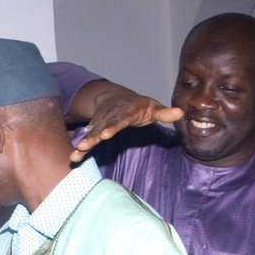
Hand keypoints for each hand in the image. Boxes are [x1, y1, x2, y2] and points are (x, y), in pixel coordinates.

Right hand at [67, 79, 183, 158]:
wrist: (114, 96)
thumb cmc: (138, 105)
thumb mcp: (152, 107)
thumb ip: (164, 112)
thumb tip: (181, 112)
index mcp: (126, 111)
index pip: (120, 119)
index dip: (113, 126)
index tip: (106, 134)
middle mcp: (110, 117)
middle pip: (101, 127)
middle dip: (93, 136)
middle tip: (86, 144)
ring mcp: (100, 123)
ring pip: (91, 134)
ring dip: (84, 143)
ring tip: (76, 153)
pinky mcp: (94, 130)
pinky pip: (87, 139)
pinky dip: (80, 148)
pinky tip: (73, 157)